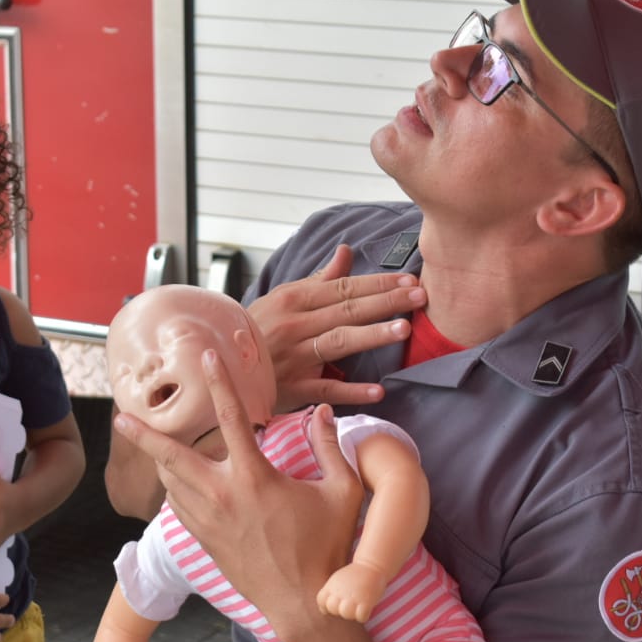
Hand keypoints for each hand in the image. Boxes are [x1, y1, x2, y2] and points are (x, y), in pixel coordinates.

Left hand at [114, 350, 363, 631]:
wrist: (303, 604)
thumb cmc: (327, 546)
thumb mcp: (342, 493)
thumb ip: (331, 449)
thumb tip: (323, 413)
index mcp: (255, 477)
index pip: (232, 418)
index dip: (219, 383)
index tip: (206, 357)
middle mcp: (223, 496)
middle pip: (171, 457)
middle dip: (144, 435)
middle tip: (121, 416)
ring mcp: (209, 521)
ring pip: (171, 482)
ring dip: (161, 460)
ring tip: (148, 442)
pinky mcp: (205, 542)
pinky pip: (178, 507)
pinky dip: (174, 488)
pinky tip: (176, 481)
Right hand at [249, 244, 425, 411]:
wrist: (221, 365)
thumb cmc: (257, 329)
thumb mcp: (281, 298)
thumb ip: (318, 279)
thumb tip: (346, 251)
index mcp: (293, 299)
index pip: (343, 288)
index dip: (378, 283)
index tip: (409, 280)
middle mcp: (294, 325)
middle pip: (347, 311)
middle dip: (386, 302)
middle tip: (420, 297)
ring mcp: (294, 358)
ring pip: (338, 343)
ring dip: (372, 336)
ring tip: (403, 330)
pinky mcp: (293, 388)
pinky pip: (326, 388)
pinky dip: (352, 391)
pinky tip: (379, 390)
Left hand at [317, 559, 387, 623]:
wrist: (372, 564)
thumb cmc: (354, 575)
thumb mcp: (336, 580)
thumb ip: (329, 593)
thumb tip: (323, 610)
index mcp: (332, 586)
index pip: (321, 602)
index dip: (326, 606)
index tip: (336, 604)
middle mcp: (340, 592)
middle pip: (332, 609)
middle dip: (339, 610)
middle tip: (349, 605)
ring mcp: (353, 597)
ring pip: (345, 614)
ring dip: (351, 614)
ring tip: (357, 607)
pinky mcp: (366, 602)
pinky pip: (361, 617)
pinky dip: (363, 616)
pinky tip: (366, 608)